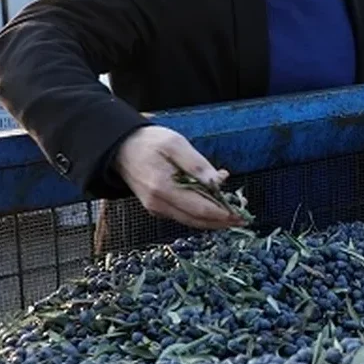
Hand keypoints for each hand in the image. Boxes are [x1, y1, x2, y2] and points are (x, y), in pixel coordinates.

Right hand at [113, 125, 245, 229]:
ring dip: (212, 220)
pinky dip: (200, 214)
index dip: (222, 214)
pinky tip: (214, 206)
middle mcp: (158, 204)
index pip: (199, 209)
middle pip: (196, 220)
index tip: (240, 214)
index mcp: (163, 188)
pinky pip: (183, 215)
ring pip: (190, 221)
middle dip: (220, 221)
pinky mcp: (157, 208)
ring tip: (232, 216)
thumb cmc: (150, 142)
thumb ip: (198, 165)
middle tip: (242, 219)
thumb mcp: (176, 144)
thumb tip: (219, 182)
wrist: (121, 148)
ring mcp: (156, 208)